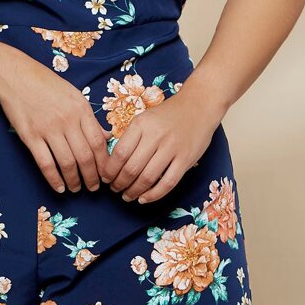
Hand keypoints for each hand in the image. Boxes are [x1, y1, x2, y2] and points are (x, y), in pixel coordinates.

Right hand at [0, 50, 112, 193]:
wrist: (15, 76)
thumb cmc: (47, 85)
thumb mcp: (74, 95)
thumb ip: (90, 117)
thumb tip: (108, 135)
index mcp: (81, 109)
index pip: (98, 142)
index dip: (104, 163)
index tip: (106, 174)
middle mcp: (67, 120)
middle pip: (85, 156)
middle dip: (92, 177)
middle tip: (93, 188)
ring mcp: (48, 129)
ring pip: (67, 163)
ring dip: (74, 180)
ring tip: (77, 188)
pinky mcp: (30, 136)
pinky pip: (45, 163)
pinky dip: (54, 179)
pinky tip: (59, 187)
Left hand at [103, 94, 217, 203]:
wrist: (198, 106)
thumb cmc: (168, 114)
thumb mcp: (145, 118)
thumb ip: (131, 137)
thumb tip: (113, 162)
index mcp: (141, 124)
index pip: (120, 153)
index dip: (110, 170)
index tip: (105, 178)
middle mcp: (155, 136)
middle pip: (131, 168)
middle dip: (119, 184)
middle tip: (115, 189)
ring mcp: (172, 148)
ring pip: (147, 178)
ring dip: (134, 191)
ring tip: (127, 196)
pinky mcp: (186, 159)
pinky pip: (168, 183)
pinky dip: (154, 195)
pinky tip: (144, 198)